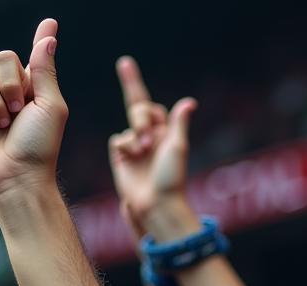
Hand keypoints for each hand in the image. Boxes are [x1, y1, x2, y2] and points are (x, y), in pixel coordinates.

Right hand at [0, 19, 65, 201]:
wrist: (18, 177)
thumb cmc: (41, 146)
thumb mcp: (51, 106)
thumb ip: (45, 71)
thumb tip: (48, 37)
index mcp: (35, 93)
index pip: (33, 59)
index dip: (39, 39)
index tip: (51, 22)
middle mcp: (11, 96)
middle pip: (1, 59)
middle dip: (10, 81)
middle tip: (19, 108)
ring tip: (4, 125)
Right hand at [108, 55, 195, 235]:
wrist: (156, 203)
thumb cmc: (171, 177)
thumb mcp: (178, 146)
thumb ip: (178, 123)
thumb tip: (189, 102)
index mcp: (165, 133)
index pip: (151, 105)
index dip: (134, 83)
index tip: (124, 62)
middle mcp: (149, 138)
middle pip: (138, 108)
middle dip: (141, 115)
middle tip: (147, 137)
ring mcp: (134, 147)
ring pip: (129, 124)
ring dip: (136, 133)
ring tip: (143, 151)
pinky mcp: (121, 157)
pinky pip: (117, 139)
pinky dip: (124, 144)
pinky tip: (131, 157)